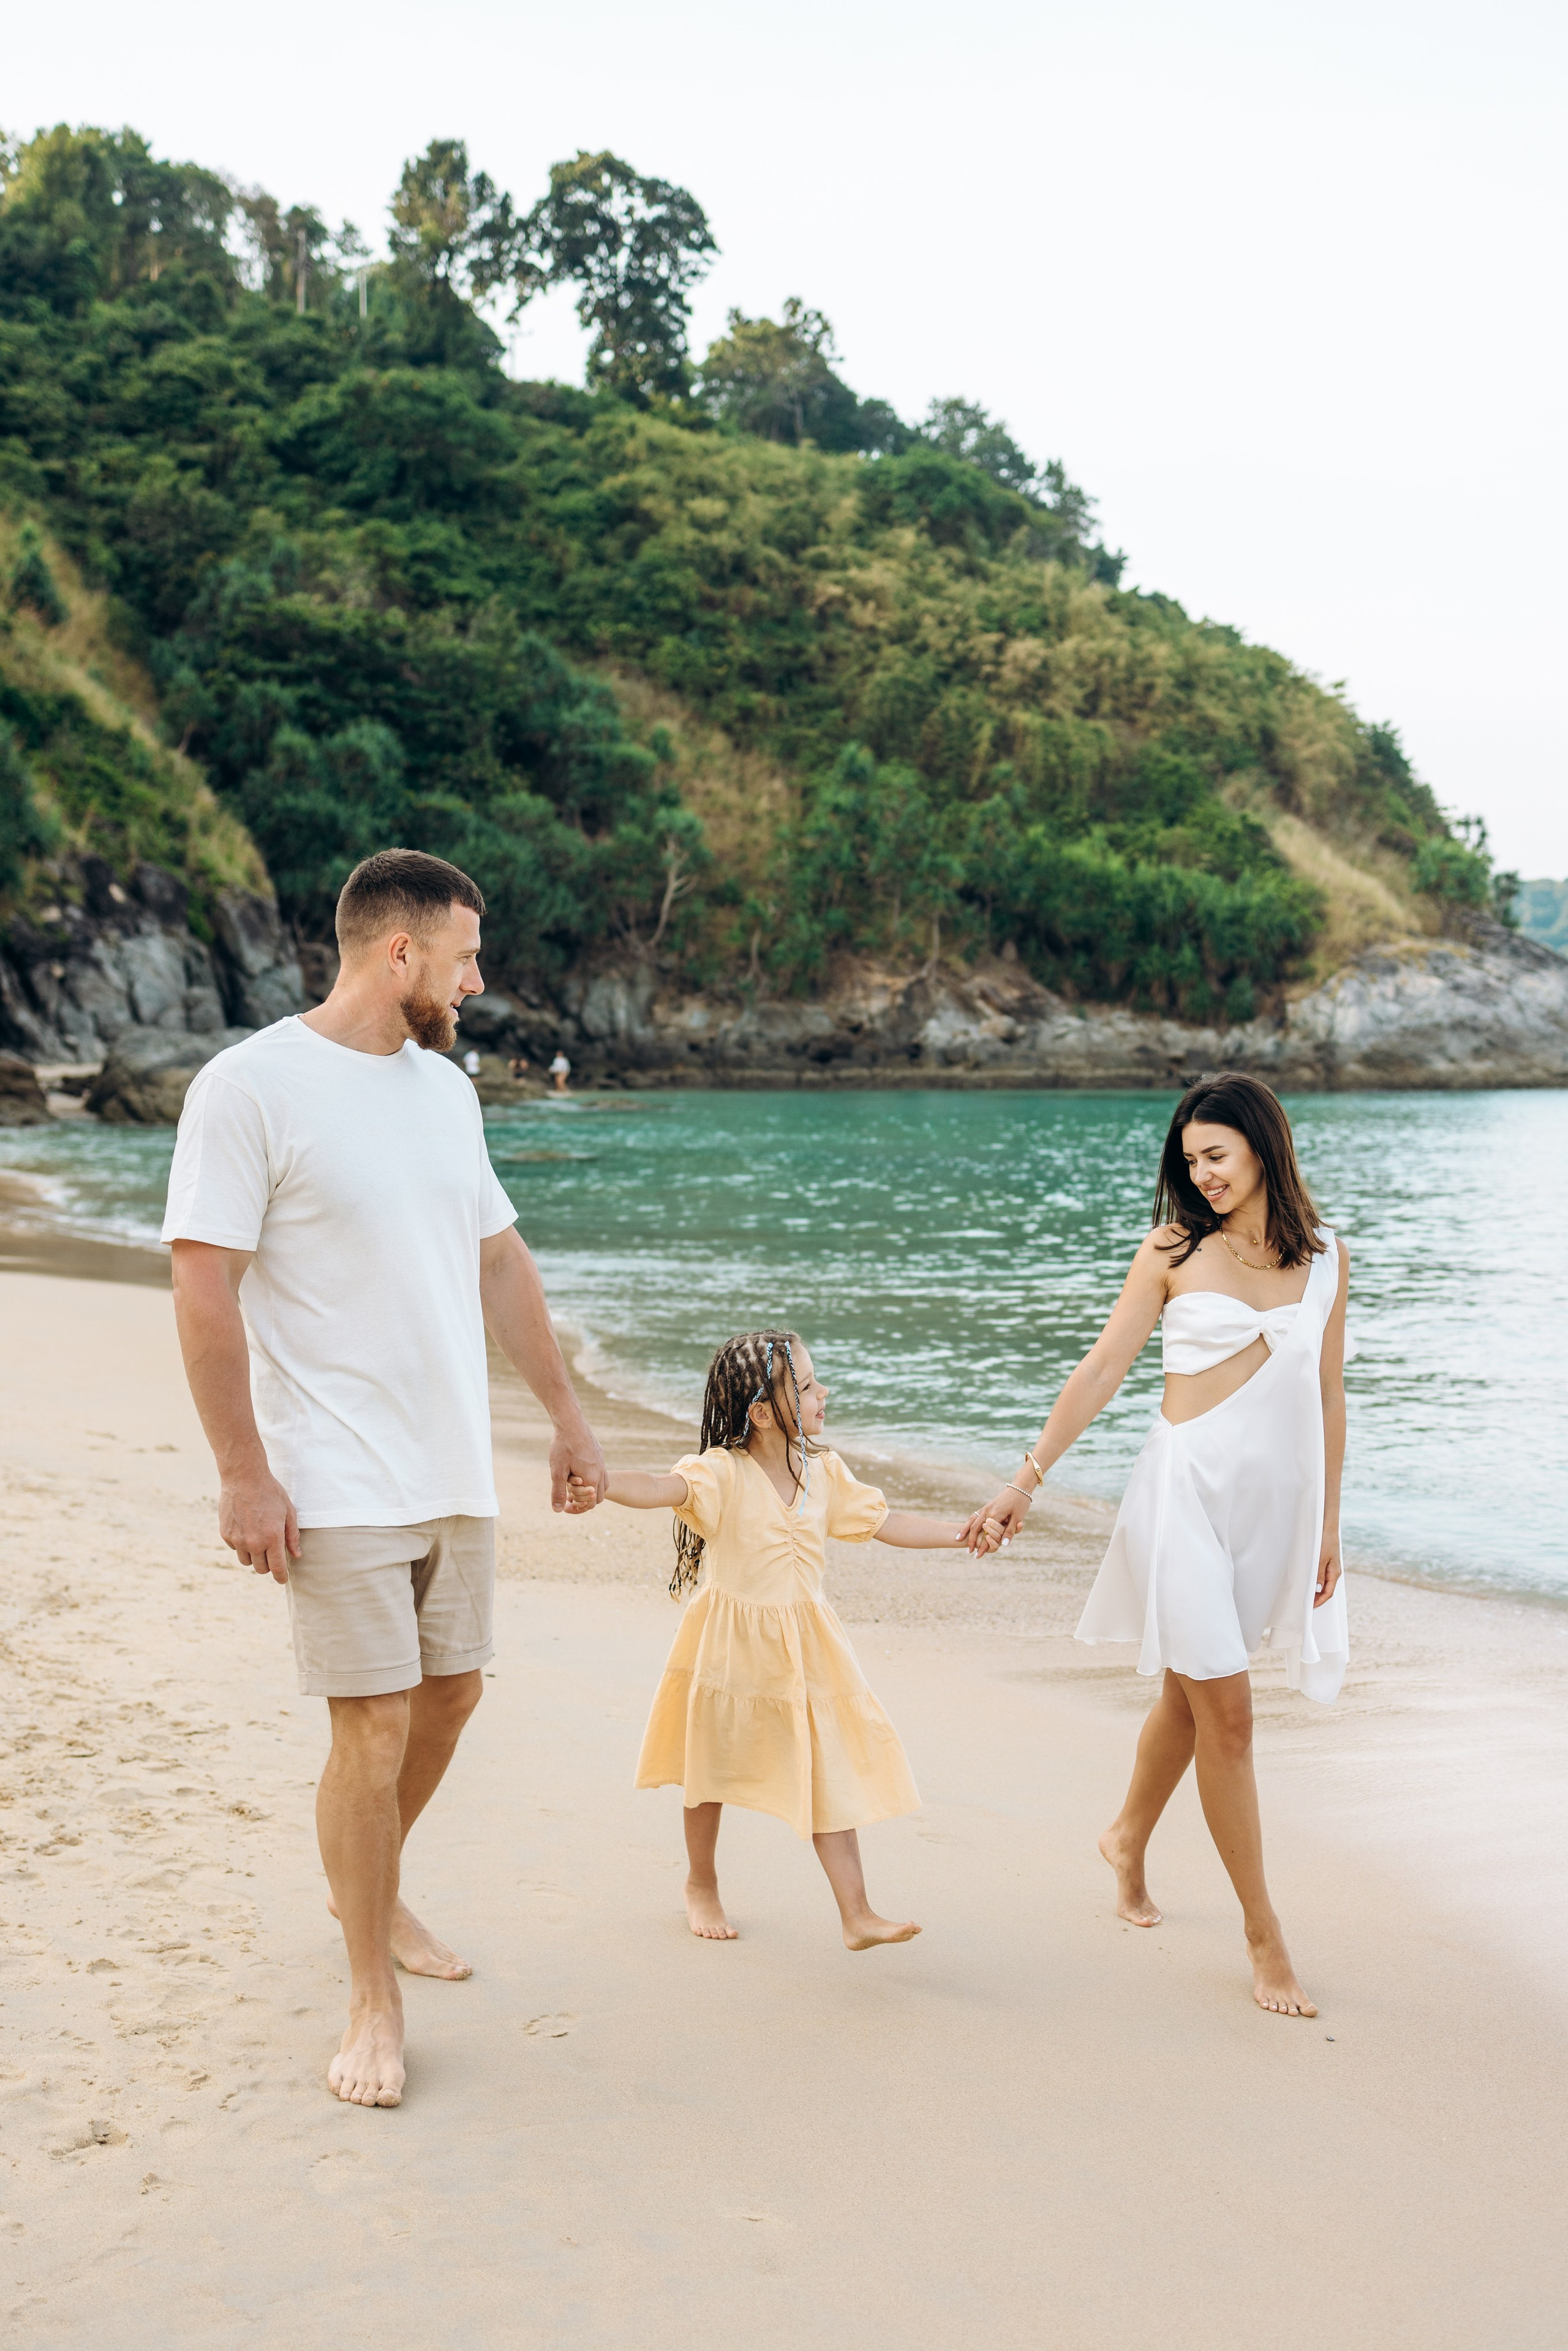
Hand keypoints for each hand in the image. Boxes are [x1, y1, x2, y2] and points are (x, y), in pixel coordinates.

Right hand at [218, 1462, 299, 1583]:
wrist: (244, 1477)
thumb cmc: (270, 1493)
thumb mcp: (288, 1511)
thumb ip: (292, 1536)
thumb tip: (296, 1555)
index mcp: (272, 1537)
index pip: (276, 1568)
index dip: (281, 1577)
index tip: (282, 1579)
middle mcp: (254, 1542)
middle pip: (261, 1569)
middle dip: (268, 1565)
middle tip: (272, 1552)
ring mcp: (237, 1539)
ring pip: (247, 1561)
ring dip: (254, 1556)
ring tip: (259, 1540)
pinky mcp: (225, 1534)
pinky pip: (235, 1548)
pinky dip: (241, 1544)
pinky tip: (246, 1528)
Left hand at [550, 1418, 605, 1512]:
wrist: (571, 1423)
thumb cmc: (563, 1447)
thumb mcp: (557, 1472)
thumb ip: (558, 1492)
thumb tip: (558, 1510)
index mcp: (592, 1479)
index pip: (590, 1504)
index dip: (578, 1509)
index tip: (565, 1505)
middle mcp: (600, 1472)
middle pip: (598, 1497)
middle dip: (585, 1500)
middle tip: (569, 1495)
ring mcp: (601, 1462)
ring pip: (602, 1484)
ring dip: (590, 1489)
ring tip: (574, 1484)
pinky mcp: (599, 1453)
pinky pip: (600, 1471)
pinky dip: (592, 1476)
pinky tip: (577, 1469)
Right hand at [964, 1489, 1030, 1554]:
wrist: (1019, 1487)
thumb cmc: (1020, 1502)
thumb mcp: (1018, 1518)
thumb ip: (1010, 1531)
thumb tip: (1004, 1545)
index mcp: (995, 1515)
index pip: (986, 1535)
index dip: (982, 1547)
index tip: (978, 1556)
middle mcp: (987, 1511)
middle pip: (975, 1528)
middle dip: (970, 1540)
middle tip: (968, 1552)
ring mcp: (985, 1508)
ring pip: (971, 1520)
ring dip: (965, 1530)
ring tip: (958, 1538)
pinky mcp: (986, 1505)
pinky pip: (974, 1515)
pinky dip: (968, 1522)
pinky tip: (966, 1527)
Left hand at [1314, 1538, 1341, 1606]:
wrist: (1328, 1529)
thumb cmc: (1325, 1542)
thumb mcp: (1320, 1560)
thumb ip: (1319, 1575)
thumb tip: (1318, 1589)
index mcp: (1334, 1573)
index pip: (1328, 1592)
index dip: (1320, 1600)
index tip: (1312, 1605)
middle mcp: (1335, 1572)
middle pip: (1327, 1590)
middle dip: (1319, 1598)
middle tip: (1308, 1602)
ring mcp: (1332, 1568)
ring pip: (1325, 1584)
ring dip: (1318, 1590)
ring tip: (1308, 1595)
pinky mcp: (1328, 1564)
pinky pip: (1324, 1577)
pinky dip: (1318, 1582)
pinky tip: (1312, 1583)